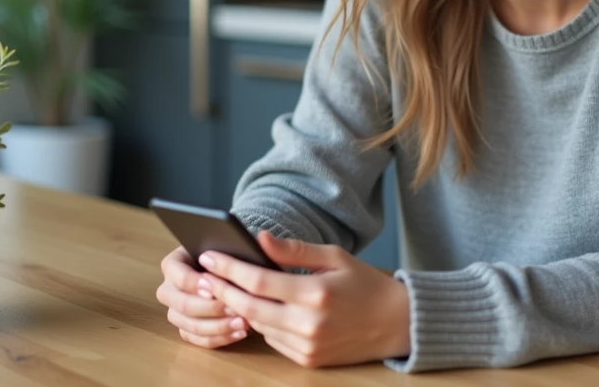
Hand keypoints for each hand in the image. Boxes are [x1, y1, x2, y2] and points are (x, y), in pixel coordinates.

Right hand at [156, 246, 248, 348]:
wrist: (227, 270)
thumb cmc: (227, 253)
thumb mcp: (228, 244)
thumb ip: (233, 247)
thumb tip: (258, 242)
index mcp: (173, 264)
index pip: (178, 275)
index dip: (194, 284)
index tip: (214, 287)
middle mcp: (169, 289)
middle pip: (181, 305)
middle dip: (209, 308)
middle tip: (234, 307)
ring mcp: (175, 311)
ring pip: (189, 326)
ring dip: (217, 327)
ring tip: (243, 323)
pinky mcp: (185, 329)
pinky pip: (197, 340)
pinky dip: (219, 339)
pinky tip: (239, 333)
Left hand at [197, 231, 411, 367]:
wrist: (395, 323)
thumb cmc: (365, 284)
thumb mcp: (334, 257)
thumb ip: (294, 251)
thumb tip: (259, 239)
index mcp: (316, 293)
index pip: (259, 281)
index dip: (229, 268)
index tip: (209, 256)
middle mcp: (309, 324)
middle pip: (249, 308)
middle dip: (222, 290)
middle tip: (203, 276)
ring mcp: (308, 346)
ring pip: (258, 326)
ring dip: (240, 308)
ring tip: (225, 289)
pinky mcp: (308, 360)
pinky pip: (273, 341)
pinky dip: (262, 324)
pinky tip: (256, 309)